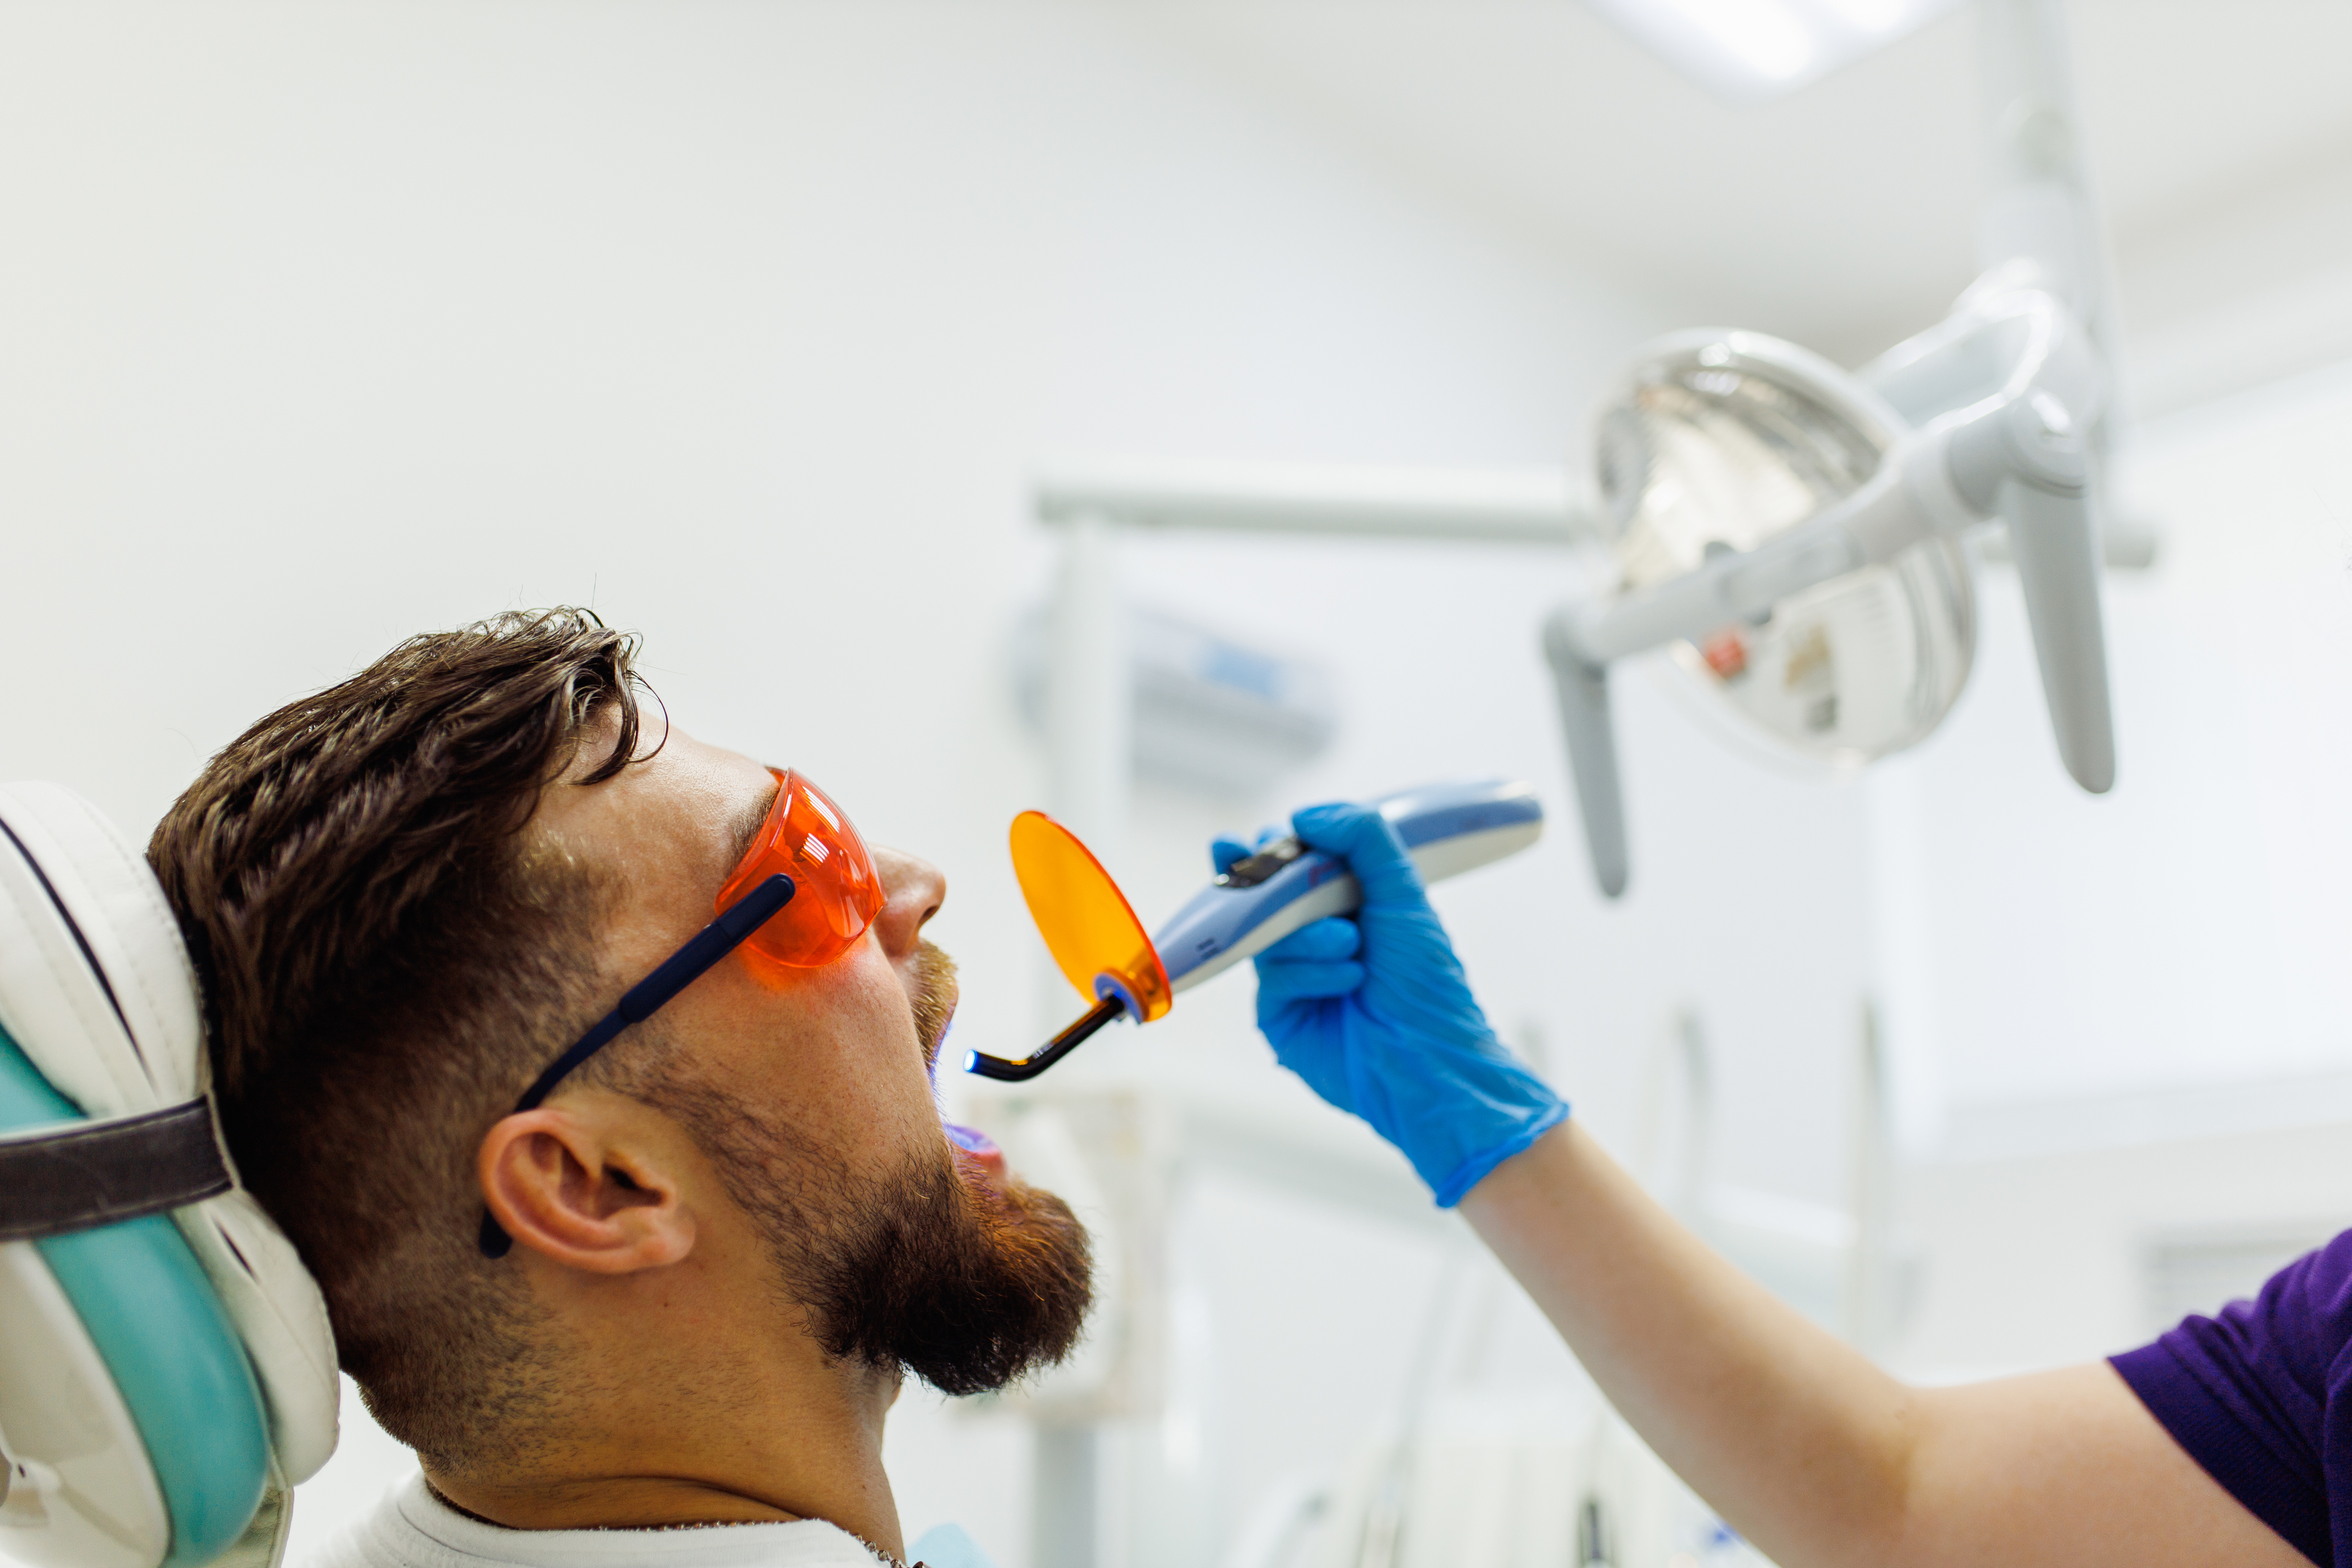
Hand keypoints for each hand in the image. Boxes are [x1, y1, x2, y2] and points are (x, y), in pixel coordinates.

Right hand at [1215, 801, 1565, 1205]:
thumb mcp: (1403, 894)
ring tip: (1350, 944)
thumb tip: (1305, 814)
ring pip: (1268, 931)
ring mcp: (1294, 978)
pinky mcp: (1280, 1016)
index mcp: (1345, 907)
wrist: (1430, 1057)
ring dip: (1307, 932)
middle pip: (1264, 896)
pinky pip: (1273, 975)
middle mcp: (1314, 939)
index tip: (1256, 838)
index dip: (1271, 849)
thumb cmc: (1428, 982)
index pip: (1294, 867)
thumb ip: (1362, 839)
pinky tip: (1347, 979)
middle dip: (1261, 879)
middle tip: (1259, 865)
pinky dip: (1309, 970)